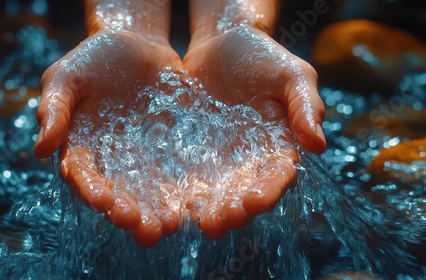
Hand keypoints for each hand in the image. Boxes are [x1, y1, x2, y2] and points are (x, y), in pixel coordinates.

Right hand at [34, 30, 182, 246]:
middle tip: (144, 230)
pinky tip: (197, 203)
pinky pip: (182, 174)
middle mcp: (115, 164)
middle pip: (122, 197)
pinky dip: (188, 190)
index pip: (85, 179)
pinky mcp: (176, 150)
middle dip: (131, 215)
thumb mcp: (66, 77)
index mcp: (83, 151)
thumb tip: (40, 149)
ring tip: (171, 225)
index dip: (93, 192)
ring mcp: (147, 159)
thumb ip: (54, 110)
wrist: (136, 43)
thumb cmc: (93, 59)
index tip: (104, 202)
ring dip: (160, 212)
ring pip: (153, 194)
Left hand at [184, 26, 325, 237]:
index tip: (253, 202)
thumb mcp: (291, 74)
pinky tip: (170, 205)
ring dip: (207, 210)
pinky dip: (180, 192)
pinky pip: (186, 175)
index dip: (267, 191)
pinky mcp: (191, 151)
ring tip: (198, 224)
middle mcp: (248, 159)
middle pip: (243, 193)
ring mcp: (218, 158)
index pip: (276, 176)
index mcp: (278, 146)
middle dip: (233, 211)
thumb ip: (305, 106)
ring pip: (214, 192)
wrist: (221, 42)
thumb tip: (318, 145)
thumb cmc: (263, 56)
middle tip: (217, 224)